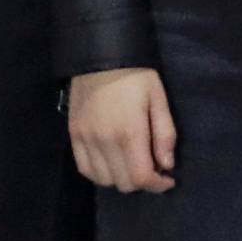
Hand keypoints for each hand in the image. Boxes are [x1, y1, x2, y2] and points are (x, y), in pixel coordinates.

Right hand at [70, 67, 177, 192]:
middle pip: (124, 183)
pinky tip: (111, 163)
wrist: (100, 55)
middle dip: (142, 182)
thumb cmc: (135, 76)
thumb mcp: (158, 98)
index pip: (141, 178)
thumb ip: (165, 134)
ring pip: (104, 180)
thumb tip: (167, 165)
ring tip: (130, 164)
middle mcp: (105, 141)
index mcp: (129, 132)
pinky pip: (85, 169)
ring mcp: (86, 139)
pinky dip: (100, 174)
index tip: (167, 179)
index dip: (157, 185)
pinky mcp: (74, 135)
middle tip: (151, 167)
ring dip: (121, 178)